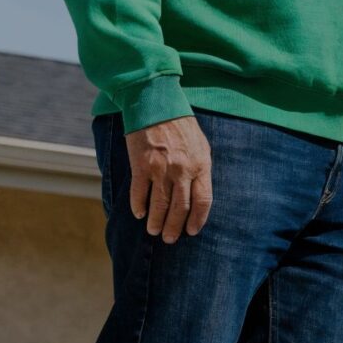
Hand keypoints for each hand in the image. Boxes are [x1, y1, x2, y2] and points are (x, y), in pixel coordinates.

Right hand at [124, 116, 212, 241]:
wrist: (156, 104)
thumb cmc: (180, 124)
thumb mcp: (200, 145)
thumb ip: (200, 168)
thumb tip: (198, 192)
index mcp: (201, 165)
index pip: (203, 201)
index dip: (197, 219)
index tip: (192, 231)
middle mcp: (182, 170)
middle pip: (181, 207)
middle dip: (175, 226)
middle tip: (170, 238)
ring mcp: (161, 169)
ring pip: (160, 205)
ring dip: (157, 221)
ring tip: (154, 231)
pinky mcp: (141, 165)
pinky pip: (140, 193)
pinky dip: (139, 206)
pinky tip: (139, 214)